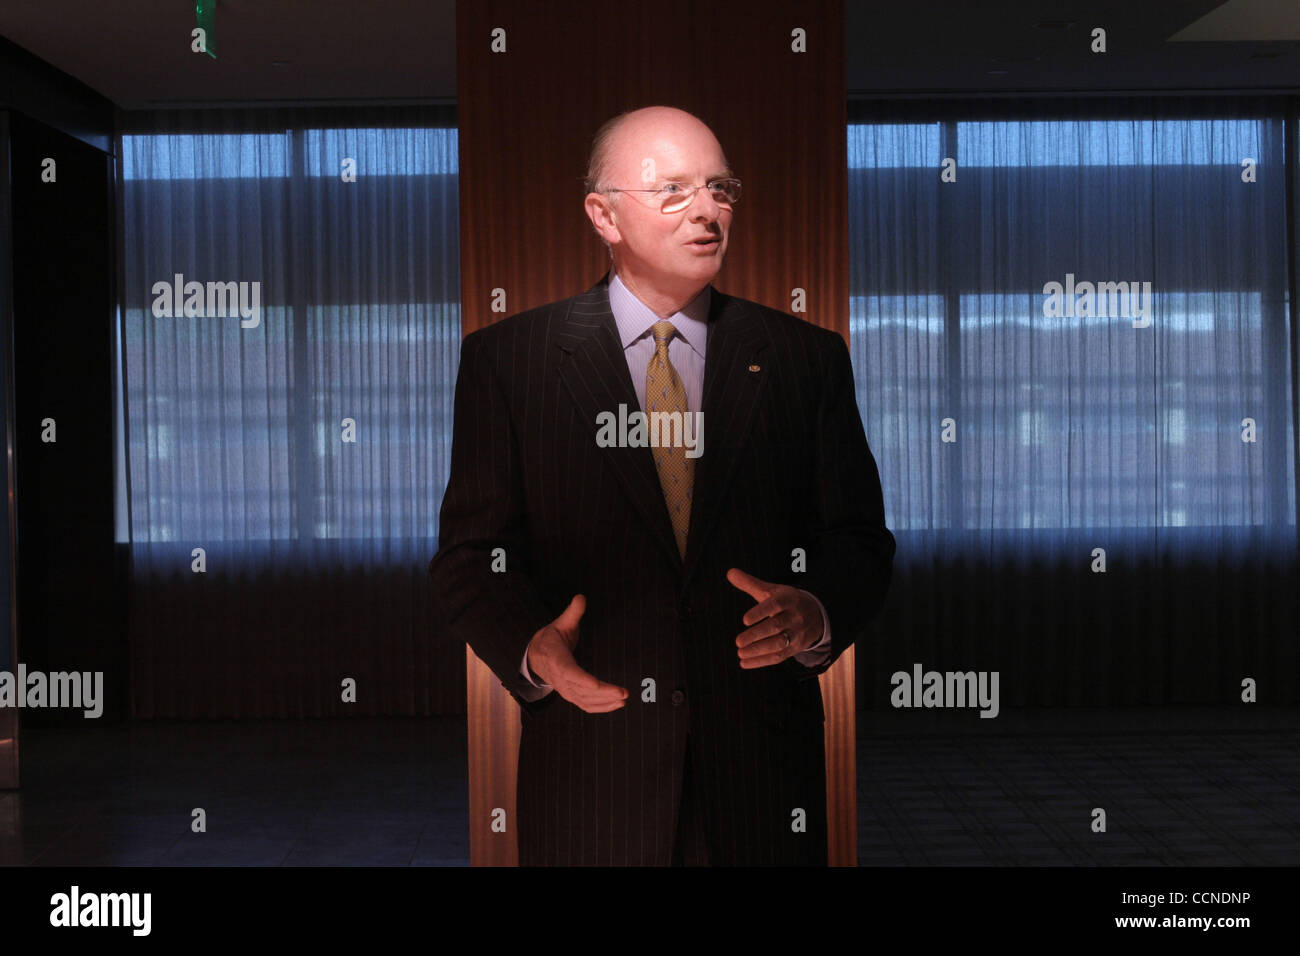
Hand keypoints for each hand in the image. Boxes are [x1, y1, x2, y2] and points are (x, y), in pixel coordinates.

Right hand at [526, 594, 628, 712]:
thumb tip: (581, 597)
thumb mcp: (560, 623)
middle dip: (603, 693)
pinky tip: (617, 705)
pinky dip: (601, 708)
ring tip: (624, 698)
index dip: (582, 680)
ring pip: (585, 701)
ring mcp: (566, 689)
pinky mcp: (571, 695)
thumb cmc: (551, 638)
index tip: (596, 684)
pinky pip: (586, 705)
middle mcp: (561, 679)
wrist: (536, 656)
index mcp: (556, 660)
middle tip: (623, 692)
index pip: (569, 673)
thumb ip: (572, 612)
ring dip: (605, 702)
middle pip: (582, 690)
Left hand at [727, 568, 822, 668]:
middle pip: (776, 627)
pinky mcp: (795, 648)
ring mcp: (797, 634)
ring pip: (778, 644)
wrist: (815, 615)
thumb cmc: (786, 601)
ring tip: (740, 653)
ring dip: (758, 650)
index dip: (760, 612)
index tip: (745, 620)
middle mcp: (795, 617)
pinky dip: (761, 661)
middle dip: (757, 635)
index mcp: (788, 599)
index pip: (775, 605)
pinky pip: (779, 657)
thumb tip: (730, 573)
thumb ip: (750, 583)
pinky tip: (744, 663)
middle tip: (738, 641)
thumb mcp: (772, 590)